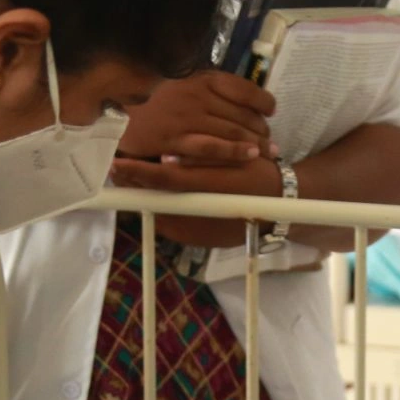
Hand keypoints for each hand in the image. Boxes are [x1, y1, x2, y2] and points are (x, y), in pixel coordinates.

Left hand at [104, 152, 287, 248]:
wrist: (283, 208)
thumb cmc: (260, 175)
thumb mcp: (236, 157)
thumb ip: (201, 160)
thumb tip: (167, 160)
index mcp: (210, 190)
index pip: (164, 180)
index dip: (138, 172)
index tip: (116, 164)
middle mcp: (202, 215)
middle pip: (157, 201)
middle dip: (136, 185)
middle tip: (119, 171)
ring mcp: (200, 233)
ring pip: (162, 215)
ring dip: (148, 198)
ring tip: (135, 182)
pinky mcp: (201, 241)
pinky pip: (174, 226)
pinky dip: (163, 211)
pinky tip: (161, 198)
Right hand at [119, 69, 274, 163]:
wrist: (111, 107)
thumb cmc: (147, 95)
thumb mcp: (178, 80)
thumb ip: (203, 86)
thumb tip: (232, 96)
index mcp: (199, 78)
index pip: (243, 88)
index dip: (262, 101)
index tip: (271, 110)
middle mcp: (197, 95)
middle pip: (242, 113)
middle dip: (261, 128)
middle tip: (272, 139)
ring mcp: (187, 117)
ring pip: (232, 130)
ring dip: (255, 142)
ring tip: (269, 151)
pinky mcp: (176, 139)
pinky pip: (211, 147)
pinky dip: (234, 151)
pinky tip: (250, 155)